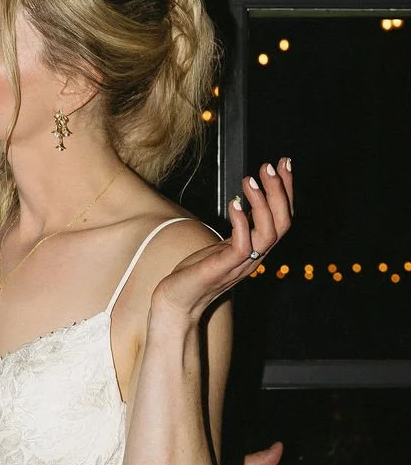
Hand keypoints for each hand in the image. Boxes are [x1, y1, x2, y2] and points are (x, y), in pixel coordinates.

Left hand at [152, 158, 294, 320]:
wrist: (178, 301)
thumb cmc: (198, 271)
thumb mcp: (223, 245)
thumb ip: (239, 228)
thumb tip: (245, 201)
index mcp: (258, 249)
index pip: (283, 217)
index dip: (286, 190)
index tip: (283, 163)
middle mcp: (256, 257)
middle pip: (283, 223)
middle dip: (280, 192)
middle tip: (268, 166)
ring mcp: (241, 264)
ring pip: (269, 233)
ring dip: (262, 204)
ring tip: (249, 180)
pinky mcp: (223, 268)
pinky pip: (242, 245)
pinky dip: (241, 222)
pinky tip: (234, 203)